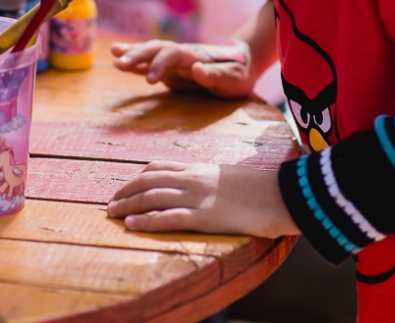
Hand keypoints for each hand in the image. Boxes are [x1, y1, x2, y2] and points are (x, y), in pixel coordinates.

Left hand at [107, 161, 298, 237]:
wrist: (284, 193)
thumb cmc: (264, 188)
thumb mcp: (232, 177)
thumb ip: (214, 181)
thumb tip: (210, 189)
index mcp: (200, 168)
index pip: (159, 167)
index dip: (137, 177)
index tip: (125, 187)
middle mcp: (194, 179)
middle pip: (149, 181)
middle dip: (126, 192)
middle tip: (110, 204)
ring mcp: (198, 196)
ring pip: (152, 197)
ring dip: (128, 206)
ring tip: (112, 214)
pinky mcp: (204, 216)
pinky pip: (168, 217)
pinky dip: (147, 221)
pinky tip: (132, 226)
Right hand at [111, 39, 255, 97]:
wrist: (242, 64)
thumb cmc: (239, 73)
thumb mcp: (234, 78)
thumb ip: (216, 75)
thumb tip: (196, 69)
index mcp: (195, 55)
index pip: (173, 54)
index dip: (160, 64)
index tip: (150, 79)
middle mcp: (181, 54)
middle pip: (156, 49)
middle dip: (137, 55)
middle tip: (118, 63)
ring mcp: (175, 61)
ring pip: (150, 53)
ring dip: (133, 54)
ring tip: (113, 55)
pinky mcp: (171, 70)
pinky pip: (150, 64)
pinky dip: (135, 63)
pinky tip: (118, 61)